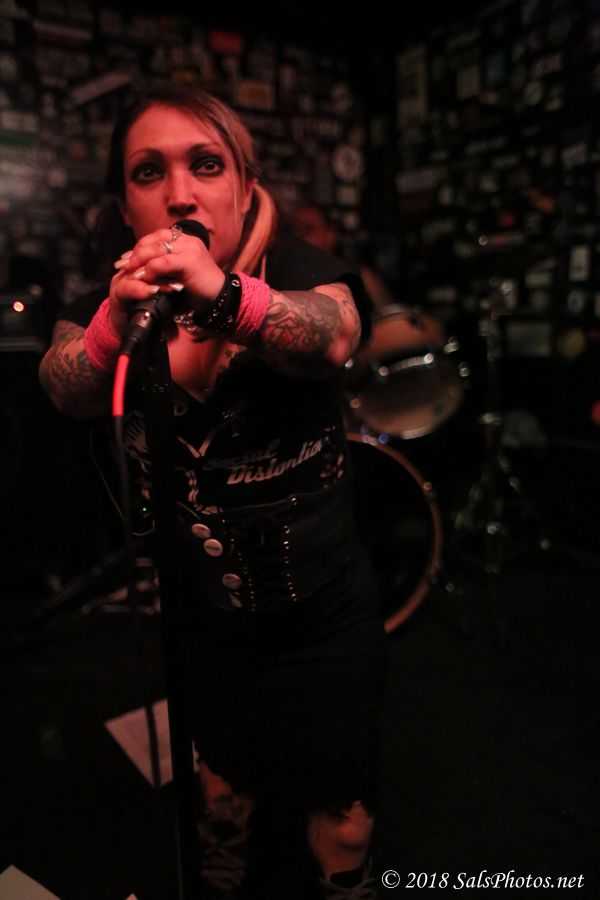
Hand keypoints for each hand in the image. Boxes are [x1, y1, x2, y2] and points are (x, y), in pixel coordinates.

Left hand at [108, 227, 225, 336]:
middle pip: (154, 241)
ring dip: (140, 261)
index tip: (126, 259)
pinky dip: (151, 270)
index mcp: (185, 240)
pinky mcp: (189, 261)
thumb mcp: (179, 273)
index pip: (157, 237)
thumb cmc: (200, 289)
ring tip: (129, 272)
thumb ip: (165, 266)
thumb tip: (142, 268)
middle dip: (135, 253)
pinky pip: (164, 262)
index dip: (140, 247)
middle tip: (122, 265)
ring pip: (157, 249)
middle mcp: (188, 240)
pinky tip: (144, 278)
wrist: (220, 299)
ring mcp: (190, 249)